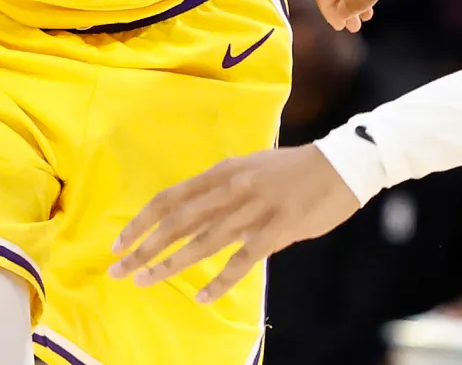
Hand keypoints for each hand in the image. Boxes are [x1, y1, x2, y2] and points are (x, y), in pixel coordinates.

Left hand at [111, 145, 360, 301]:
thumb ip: (222, 186)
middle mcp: (232, 189)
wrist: (341, 165)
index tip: (120, 242)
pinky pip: (241, 261)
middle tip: (120, 269)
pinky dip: (218, 282)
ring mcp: (254, 210)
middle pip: (177, 223)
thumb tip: (193, 209)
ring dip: (170, 265)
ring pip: (201, 243)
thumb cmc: (294, 169)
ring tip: (146, 281)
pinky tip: (201, 297)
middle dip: (144, 248)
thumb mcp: (251, 167)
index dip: (142, 222)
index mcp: (223, 172)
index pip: (170, 199)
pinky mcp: (276, 231)